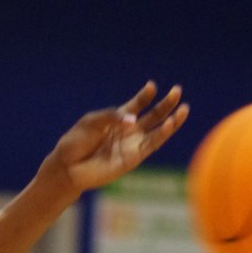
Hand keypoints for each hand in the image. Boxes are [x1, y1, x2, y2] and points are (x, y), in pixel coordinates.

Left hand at [47, 81, 187, 194]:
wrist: (68, 166)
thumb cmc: (76, 142)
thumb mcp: (92, 122)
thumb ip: (112, 117)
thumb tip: (133, 121)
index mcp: (118, 119)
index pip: (137, 104)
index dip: (145, 95)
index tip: (151, 86)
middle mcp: (129, 131)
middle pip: (153, 115)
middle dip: (166, 104)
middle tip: (177, 90)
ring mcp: (133, 144)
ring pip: (158, 131)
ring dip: (172, 120)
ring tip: (184, 108)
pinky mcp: (133, 158)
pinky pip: (151, 145)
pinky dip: (161, 135)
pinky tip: (169, 124)